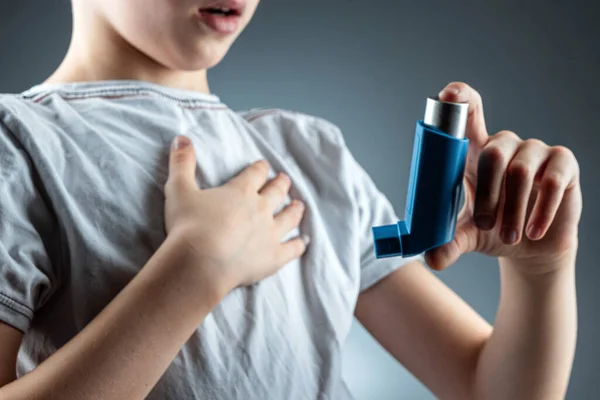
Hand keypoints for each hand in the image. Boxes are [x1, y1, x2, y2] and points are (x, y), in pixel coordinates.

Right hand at [163, 135, 308, 291]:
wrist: (200, 264)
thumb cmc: (188, 226)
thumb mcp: (179, 190)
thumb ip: (182, 163)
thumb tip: (181, 137)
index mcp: (241, 191)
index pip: (255, 174)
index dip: (260, 168)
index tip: (264, 165)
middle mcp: (261, 209)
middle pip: (276, 192)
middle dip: (281, 184)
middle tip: (285, 180)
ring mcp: (270, 234)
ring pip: (289, 218)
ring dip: (294, 210)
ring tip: (299, 205)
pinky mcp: (273, 257)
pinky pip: (292, 249)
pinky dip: (298, 245)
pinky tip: (302, 242)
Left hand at [424, 82, 581, 272]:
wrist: (530, 248)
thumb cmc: (492, 230)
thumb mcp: (466, 237)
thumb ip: (447, 244)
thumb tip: (431, 260)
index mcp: (474, 153)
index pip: (468, 115)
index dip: (460, 99)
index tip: (448, 95)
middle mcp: (504, 145)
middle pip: (492, 151)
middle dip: (487, 193)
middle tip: (485, 224)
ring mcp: (534, 151)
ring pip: (520, 170)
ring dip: (512, 209)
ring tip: (508, 236)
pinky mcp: (562, 164)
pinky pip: (551, 181)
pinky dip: (539, 211)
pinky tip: (533, 231)